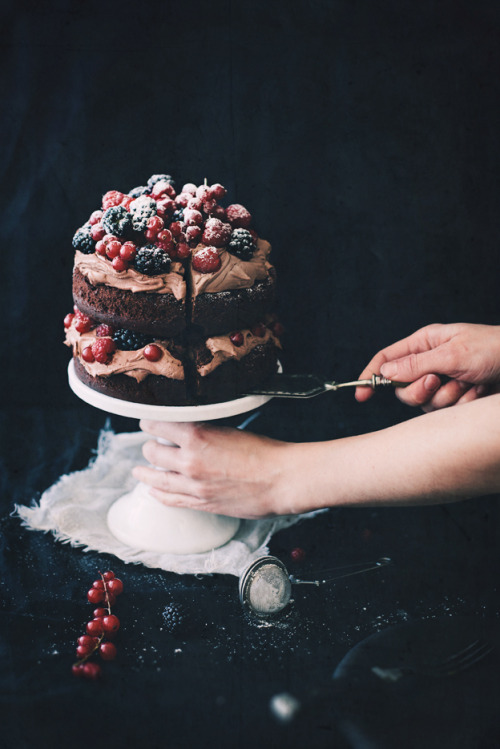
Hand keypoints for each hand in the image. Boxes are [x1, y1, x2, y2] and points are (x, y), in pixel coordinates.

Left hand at [132, 420, 306, 518]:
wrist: (281, 480)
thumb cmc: (264, 452)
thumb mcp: (231, 429)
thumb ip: (207, 431)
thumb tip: (192, 431)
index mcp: (197, 436)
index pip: (159, 425)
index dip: (150, 423)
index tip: (147, 422)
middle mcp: (190, 461)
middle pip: (153, 452)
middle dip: (150, 447)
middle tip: (150, 445)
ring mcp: (194, 485)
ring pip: (157, 478)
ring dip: (146, 473)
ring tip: (139, 470)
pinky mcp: (201, 503)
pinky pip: (171, 499)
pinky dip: (159, 494)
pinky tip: (153, 492)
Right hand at [355, 323, 499, 410]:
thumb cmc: (495, 349)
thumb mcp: (452, 354)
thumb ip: (416, 365)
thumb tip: (385, 373)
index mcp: (425, 342)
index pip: (388, 358)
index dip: (371, 375)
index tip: (361, 394)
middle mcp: (431, 362)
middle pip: (403, 388)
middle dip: (419, 390)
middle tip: (437, 382)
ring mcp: (444, 381)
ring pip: (424, 403)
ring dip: (447, 397)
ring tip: (468, 384)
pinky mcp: (457, 397)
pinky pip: (445, 411)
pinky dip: (462, 404)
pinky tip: (478, 392)